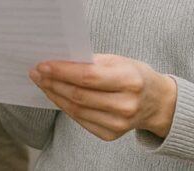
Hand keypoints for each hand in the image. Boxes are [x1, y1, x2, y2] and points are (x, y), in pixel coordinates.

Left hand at [30, 54, 177, 140]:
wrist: (157, 103)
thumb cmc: (135, 75)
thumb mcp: (120, 60)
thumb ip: (92, 61)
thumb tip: (60, 60)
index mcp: (129, 80)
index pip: (88, 77)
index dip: (62, 71)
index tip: (43, 64)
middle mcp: (125, 105)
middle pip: (79, 95)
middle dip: (53, 82)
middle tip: (37, 72)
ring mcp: (118, 123)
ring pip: (76, 109)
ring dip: (54, 94)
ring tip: (42, 82)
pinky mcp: (110, 134)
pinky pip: (80, 120)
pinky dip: (65, 106)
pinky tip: (56, 95)